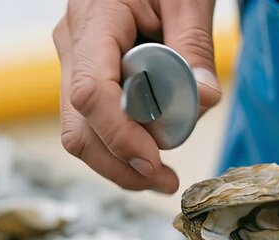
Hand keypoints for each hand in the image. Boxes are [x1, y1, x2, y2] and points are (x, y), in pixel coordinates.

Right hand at [53, 0, 220, 192]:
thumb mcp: (189, 0)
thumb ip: (195, 47)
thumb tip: (204, 99)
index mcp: (95, 20)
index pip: (90, 92)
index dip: (121, 136)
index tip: (155, 163)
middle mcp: (74, 44)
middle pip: (78, 127)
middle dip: (119, 165)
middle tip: (165, 183)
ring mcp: (75, 62)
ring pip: (81, 131)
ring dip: (119, 163)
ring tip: (161, 178)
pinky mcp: (86, 75)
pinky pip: (93, 121)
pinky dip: (120, 145)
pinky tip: (149, 154)